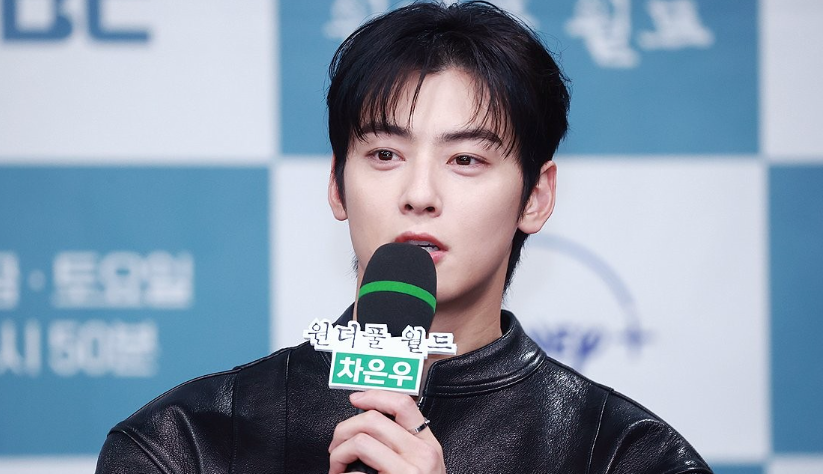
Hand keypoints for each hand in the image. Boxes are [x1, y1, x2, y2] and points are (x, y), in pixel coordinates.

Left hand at [328, 390, 445, 473]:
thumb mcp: (423, 467)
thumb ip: (404, 445)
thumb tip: (368, 422)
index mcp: (428, 446)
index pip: (404, 404)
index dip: (375, 395)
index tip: (355, 399)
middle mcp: (422, 456)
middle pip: (373, 420)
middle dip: (343, 430)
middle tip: (337, 447)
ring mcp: (408, 473)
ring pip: (360, 441)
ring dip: (338, 454)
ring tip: (338, 468)